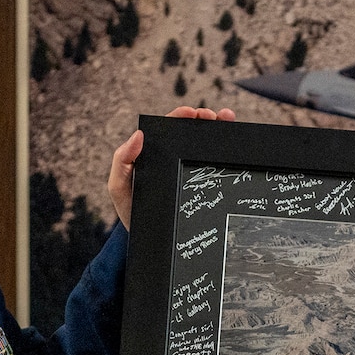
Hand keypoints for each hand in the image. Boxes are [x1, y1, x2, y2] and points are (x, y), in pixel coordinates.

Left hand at [112, 108, 235, 226]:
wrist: (151, 241)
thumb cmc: (133, 213)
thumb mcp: (120, 188)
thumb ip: (122, 162)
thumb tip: (138, 136)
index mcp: (153, 154)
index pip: (168, 129)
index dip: (180, 116)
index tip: (192, 113)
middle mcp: (172, 159)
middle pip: (190, 132)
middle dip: (204, 119)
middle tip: (214, 117)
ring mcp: (187, 170)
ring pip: (205, 145)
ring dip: (219, 127)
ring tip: (228, 118)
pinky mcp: (201, 183)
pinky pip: (214, 163)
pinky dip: (226, 150)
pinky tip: (235, 139)